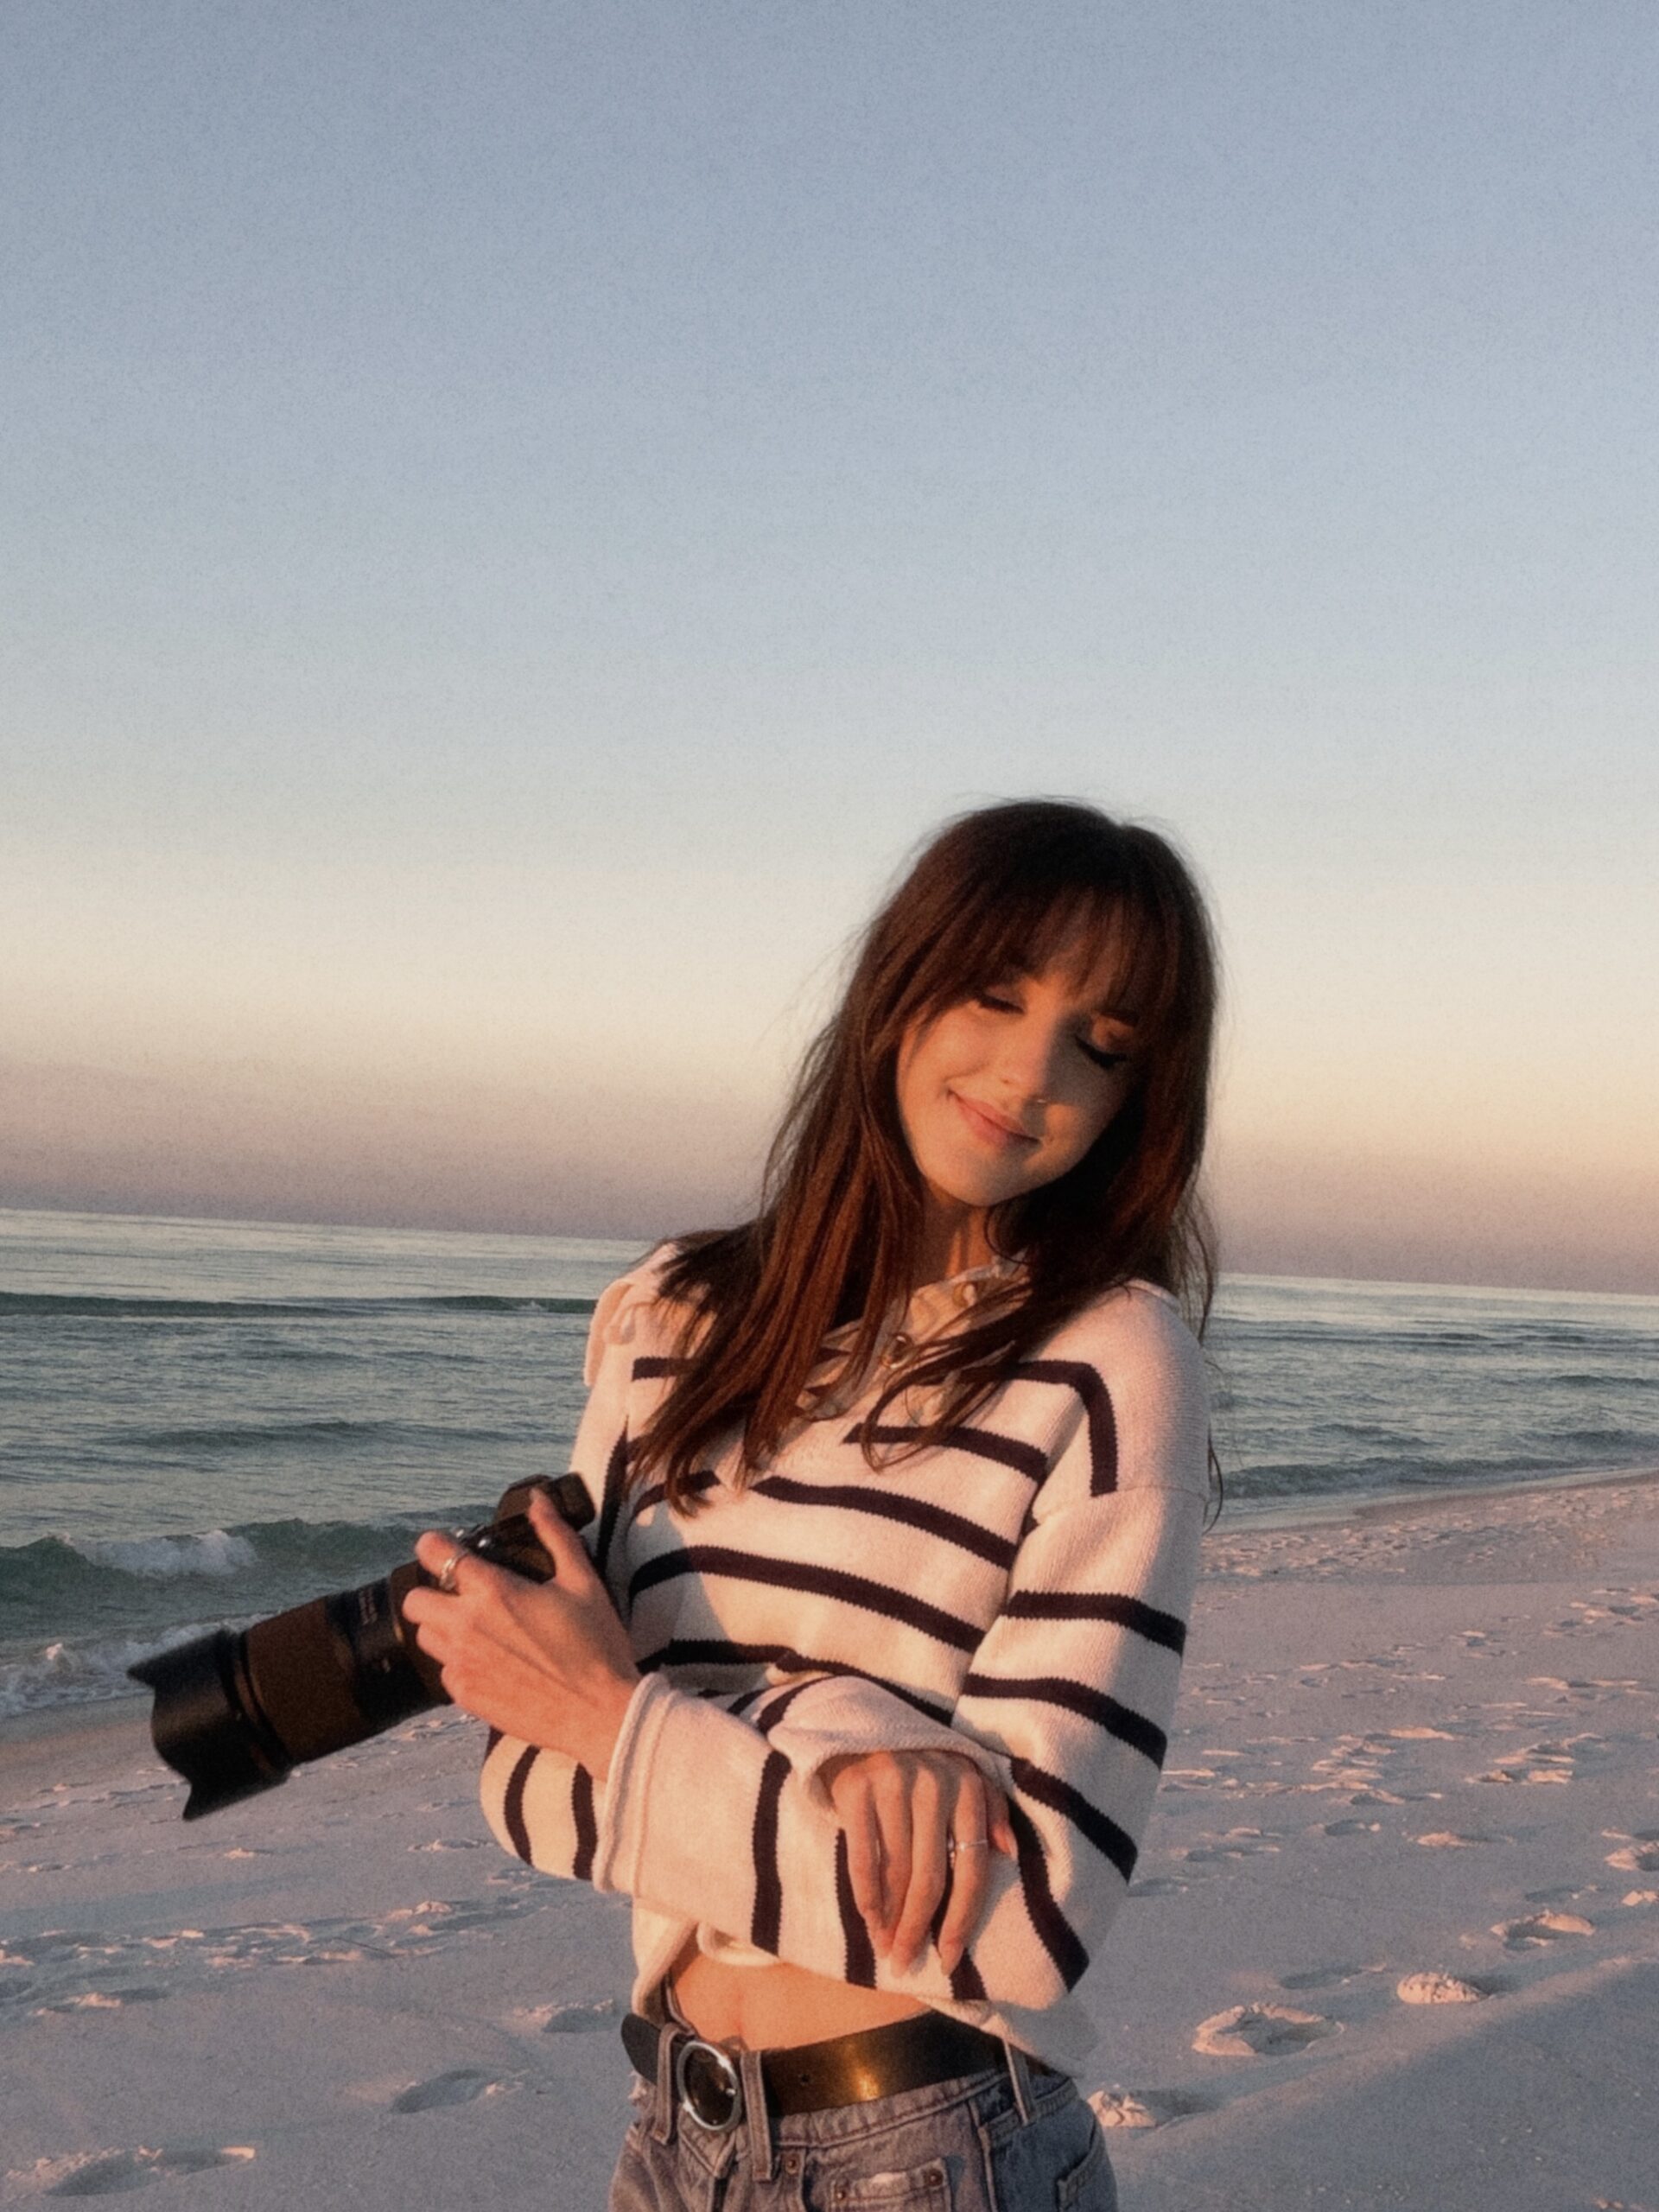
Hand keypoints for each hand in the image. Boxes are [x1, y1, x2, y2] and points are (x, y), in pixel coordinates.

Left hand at [403, 1487, 639, 1780]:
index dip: (432, 1545)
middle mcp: (467, 1626)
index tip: (440, 1546)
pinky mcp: (466, 1697)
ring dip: (441, 1627)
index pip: (436, 1554)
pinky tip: (489, 1662)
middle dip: (432, 1591)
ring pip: (424, 1637)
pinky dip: (458, 1663)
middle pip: (415, 1601)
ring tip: (474, 1628)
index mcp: (493, 1591)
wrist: (600, 1714)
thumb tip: (537, 1500)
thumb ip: (555, 1534)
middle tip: (459, 1593)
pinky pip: (444, 1672)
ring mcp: (462, 1665)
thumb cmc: (597, 1645)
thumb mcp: (583, 1581)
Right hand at [821, 1748, 1016, 1978]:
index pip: (973, 1866)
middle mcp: (934, 1783)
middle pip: (930, 1877)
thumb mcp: (964, 1778)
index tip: (949, 1958)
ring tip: (886, 1947)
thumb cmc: (921, 1767)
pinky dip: (865, 1895)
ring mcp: (893, 1782)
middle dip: (918, 1928)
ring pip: (896, 1871)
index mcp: (968, 1786)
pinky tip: (869, 1920)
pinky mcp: (857, 1786)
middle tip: (907, 1962)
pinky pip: (863, 1856)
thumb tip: (1010, 1852)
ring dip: (890, 1919)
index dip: (962, 1918)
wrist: (862, 1727)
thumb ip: (991, 1811)